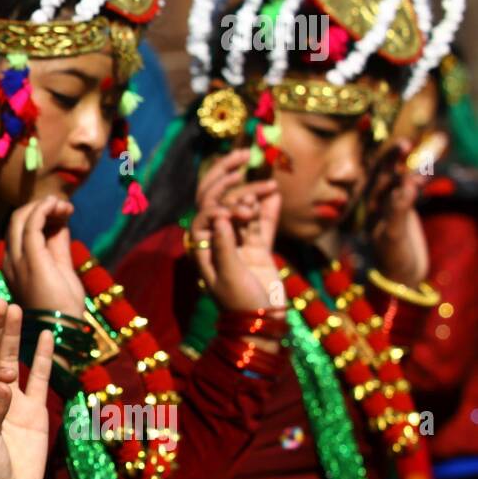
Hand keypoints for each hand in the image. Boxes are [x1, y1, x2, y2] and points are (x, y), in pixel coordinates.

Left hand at [0, 300, 51, 478]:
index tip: (6, 380)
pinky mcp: (34, 410)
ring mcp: (12, 400)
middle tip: (1, 303)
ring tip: (15, 308)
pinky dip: (42, 358)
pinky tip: (45, 335)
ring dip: (13, 336)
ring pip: (13, 360)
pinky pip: (39, 378)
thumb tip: (5, 386)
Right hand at [2, 197, 86, 315]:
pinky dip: (44, 210)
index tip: (63, 210)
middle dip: (40, 206)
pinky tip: (57, 205)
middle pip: (16, 220)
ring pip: (20, 219)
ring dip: (43, 206)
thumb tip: (61, 221)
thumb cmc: (63, 306)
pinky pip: (32, 225)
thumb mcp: (62, 269)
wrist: (63, 330)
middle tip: (62, 205)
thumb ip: (58, 245)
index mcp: (16, 264)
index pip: (21, 229)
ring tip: (63, 205)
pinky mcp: (30, 259)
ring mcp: (17, 260)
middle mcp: (11, 260)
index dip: (41, 213)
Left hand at [189, 150, 284, 312]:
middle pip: (219, 199)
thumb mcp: (229, 275)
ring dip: (254, 192)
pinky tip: (275, 190)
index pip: (207, 209)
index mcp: (202, 244)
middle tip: (244, 153)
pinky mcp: (258, 247)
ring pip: (243, 206)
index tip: (242, 207)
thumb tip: (221, 214)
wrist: (262, 324)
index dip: (222, 200)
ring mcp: (238, 240)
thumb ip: (225, 244)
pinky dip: (268, 206)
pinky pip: (262, 220)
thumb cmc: (240, 304)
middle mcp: (217, 238)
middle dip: (229, 175)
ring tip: (271, 185)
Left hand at [367, 140, 429, 286]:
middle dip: (393, 157)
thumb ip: (398, 211)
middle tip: (405, 142)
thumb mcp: (392, 235)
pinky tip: (425, 172)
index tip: (393, 149)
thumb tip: (407, 187)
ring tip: (424, 154)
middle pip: (385, 174)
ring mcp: (391, 204)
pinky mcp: (405, 211)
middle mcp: (376, 202)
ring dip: (410, 167)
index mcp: (366, 206)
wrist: (402, 275)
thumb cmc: (392, 258)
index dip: (381, 162)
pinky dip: (418, 180)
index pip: (372, 177)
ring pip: (400, 180)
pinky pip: (411, 190)